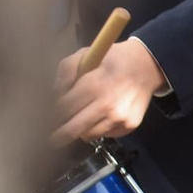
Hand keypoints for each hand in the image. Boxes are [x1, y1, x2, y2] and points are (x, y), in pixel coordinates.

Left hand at [51, 40, 165, 144]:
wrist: (147, 66)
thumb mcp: (86, 54)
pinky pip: (105, 135)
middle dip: (57, 134)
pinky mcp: (129, 125)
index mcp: (93, 84)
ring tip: (79, 121)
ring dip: (80, 130)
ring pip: (87, 135)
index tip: (44, 118)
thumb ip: (66, 71)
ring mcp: (119, 117)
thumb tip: (54, 93)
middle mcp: (107, 104)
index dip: (51, 114)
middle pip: (72, 128)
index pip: (62, 108)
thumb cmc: (112, 59)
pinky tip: (101, 116)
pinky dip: (98, 129)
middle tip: (48, 138)